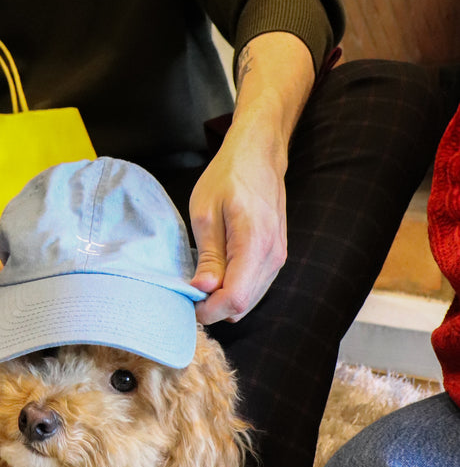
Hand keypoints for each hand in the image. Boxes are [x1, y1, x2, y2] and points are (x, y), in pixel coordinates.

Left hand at [190, 31, 314, 324]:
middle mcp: (273, 256)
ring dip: (224, 300)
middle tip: (190, 294)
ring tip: (201, 282)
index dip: (208, 311)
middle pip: (243, 305)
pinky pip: (255, 287)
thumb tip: (203, 290)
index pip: (233, 298)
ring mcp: (278, 257)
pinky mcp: (277, 256)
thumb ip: (208, 256)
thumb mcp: (205, 214)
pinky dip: (235, 290)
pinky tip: (217, 275)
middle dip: (214, 309)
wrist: (259, 155)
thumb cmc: (228, 178)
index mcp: (254, 244)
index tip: (188, 304)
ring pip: (250, 300)